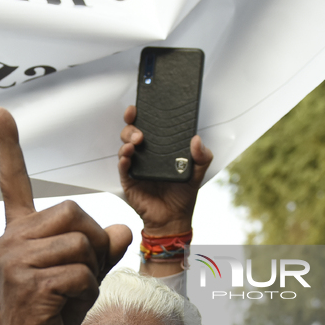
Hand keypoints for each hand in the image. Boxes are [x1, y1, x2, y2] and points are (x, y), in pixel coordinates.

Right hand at [0, 107, 130, 324]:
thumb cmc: (55, 312)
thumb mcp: (83, 274)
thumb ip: (101, 248)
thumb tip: (122, 228)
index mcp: (19, 232)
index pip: (15, 183)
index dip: (11, 148)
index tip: (3, 114)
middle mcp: (11, 239)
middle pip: (76, 212)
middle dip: (95, 241)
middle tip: (85, 272)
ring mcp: (16, 260)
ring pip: (82, 243)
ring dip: (92, 270)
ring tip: (73, 292)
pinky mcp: (30, 283)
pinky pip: (81, 272)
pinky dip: (87, 291)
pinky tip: (67, 305)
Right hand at [118, 105, 212, 236]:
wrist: (173, 218)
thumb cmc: (183, 194)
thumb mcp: (197, 172)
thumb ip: (202, 156)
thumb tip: (197, 140)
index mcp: (160, 148)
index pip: (149, 126)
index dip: (142, 114)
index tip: (141, 105)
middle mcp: (146, 154)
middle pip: (132, 132)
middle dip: (132, 126)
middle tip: (141, 131)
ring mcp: (136, 166)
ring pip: (125, 146)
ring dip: (128, 140)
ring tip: (136, 142)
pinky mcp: (129, 180)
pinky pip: (122, 167)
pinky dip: (123, 160)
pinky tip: (128, 157)